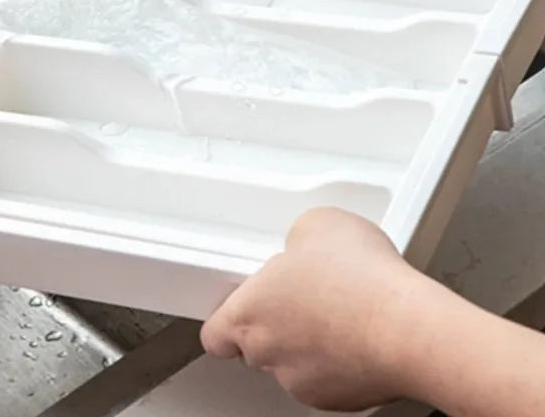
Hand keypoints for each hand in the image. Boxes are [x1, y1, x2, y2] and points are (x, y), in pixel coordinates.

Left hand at [200, 208, 422, 411]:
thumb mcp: (316, 225)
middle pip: (255, 346)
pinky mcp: (341, 398)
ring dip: (308, 341)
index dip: (226, 319)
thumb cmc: (359, 281)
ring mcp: (304, 381)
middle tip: (301, 295)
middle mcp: (269, 353)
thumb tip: (303, 243)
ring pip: (293, 362)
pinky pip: (330, 377)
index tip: (239, 305)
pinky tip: (360, 331)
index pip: (215, 334)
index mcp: (249, 313)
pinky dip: (340, 359)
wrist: (408, 329)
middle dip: (275, 322)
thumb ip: (295, 239)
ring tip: (338, 309)